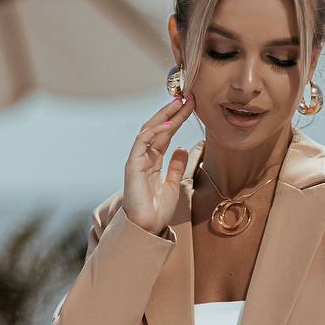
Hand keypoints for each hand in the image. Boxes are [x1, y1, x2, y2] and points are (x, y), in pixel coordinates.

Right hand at [122, 91, 195, 234]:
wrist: (147, 227)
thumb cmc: (158, 210)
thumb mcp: (174, 185)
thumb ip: (177, 166)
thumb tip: (182, 148)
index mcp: (153, 161)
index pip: (166, 134)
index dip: (178, 119)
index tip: (192, 106)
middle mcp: (144, 157)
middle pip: (158, 128)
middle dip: (173, 112)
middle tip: (188, 97)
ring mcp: (137, 160)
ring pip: (149, 130)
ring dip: (165, 116)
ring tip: (180, 104)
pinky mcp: (132, 165)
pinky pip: (142, 142)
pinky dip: (155, 132)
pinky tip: (169, 124)